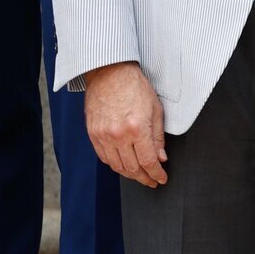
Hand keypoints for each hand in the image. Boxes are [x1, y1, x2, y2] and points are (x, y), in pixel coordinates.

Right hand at [84, 61, 167, 187]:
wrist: (109, 72)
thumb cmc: (134, 86)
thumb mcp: (155, 110)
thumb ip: (158, 137)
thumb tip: (160, 158)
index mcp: (137, 128)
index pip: (148, 162)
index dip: (156, 174)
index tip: (161, 179)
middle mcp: (118, 135)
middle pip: (132, 168)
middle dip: (144, 178)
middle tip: (151, 180)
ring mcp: (103, 135)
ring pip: (116, 166)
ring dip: (129, 174)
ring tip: (138, 175)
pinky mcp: (93, 133)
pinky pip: (103, 156)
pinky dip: (114, 164)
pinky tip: (123, 164)